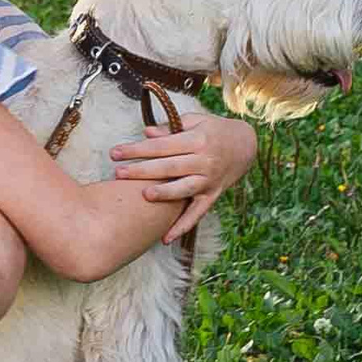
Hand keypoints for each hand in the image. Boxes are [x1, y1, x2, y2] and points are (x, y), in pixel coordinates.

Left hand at [109, 112, 256, 243]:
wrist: (245, 145)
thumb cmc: (214, 130)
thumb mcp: (195, 122)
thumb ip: (170, 128)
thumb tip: (146, 133)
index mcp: (197, 140)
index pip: (162, 145)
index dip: (137, 149)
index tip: (115, 152)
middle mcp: (204, 161)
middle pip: (169, 167)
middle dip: (142, 170)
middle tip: (118, 173)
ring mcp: (209, 180)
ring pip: (184, 189)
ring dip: (164, 193)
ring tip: (144, 195)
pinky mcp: (212, 196)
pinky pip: (197, 214)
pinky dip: (182, 227)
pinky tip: (166, 239)